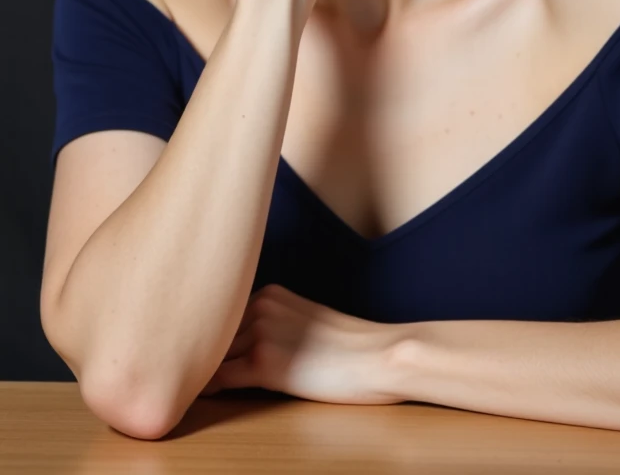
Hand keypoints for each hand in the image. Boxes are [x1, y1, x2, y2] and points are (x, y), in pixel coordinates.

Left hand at [198, 283, 407, 404]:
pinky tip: (199, 397)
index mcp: (269, 292)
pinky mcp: (264, 362)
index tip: (187, 346)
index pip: (222, 315)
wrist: (377, 355)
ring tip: (183, 384)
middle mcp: (260, 305)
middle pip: (213, 335)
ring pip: (213, 357)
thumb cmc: (348, 345)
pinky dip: (207, 389)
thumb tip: (236, 348)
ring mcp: (261, 331)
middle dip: (199, 353)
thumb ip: (270, 323)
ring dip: (200, 372)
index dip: (206, 336)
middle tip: (173, 367)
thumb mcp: (304, 320)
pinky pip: (221, 379)